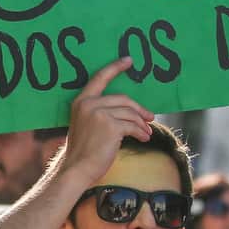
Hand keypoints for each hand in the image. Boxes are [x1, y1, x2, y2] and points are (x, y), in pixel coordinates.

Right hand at [58, 58, 153, 185]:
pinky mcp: (111, 126)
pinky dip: (141, 133)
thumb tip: (132, 110)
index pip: (100, 78)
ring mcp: (99, 114)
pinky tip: (143, 139)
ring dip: (142, 125)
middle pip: (123, 99)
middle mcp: (89, 104)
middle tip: (150, 118)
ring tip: (146, 134)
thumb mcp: (88, 125)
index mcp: (81, 101)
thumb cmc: (84, 150)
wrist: (78, 168)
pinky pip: (133, 126)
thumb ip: (102, 112)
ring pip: (130, 114)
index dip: (115, 67)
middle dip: (139, 110)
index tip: (128, 60)